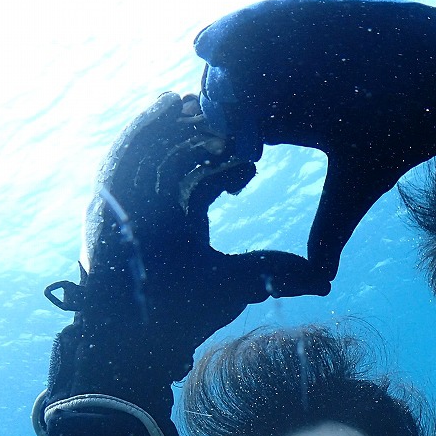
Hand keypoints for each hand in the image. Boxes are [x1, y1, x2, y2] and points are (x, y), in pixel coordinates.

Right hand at [44, 95, 327, 435]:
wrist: (136, 342)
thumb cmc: (182, 315)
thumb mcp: (240, 283)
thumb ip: (277, 273)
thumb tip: (327, 279)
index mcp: (184, 218)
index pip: (208, 177)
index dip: (231, 162)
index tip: (257, 154)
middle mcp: (156, 204)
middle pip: (177, 151)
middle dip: (200, 127)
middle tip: (228, 101)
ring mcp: (130, 201)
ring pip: (151, 145)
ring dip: (172, 118)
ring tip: (196, 94)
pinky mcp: (108, 198)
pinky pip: (125, 151)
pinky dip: (143, 127)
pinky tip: (166, 105)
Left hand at [194, 0, 435, 277]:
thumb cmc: (405, 130)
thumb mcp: (359, 184)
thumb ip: (331, 227)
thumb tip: (319, 279)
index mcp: (287, 118)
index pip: (235, 128)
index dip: (219, 146)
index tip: (224, 169)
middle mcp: (286, 79)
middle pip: (230, 85)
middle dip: (216, 100)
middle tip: (214, 118)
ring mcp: (301, 43)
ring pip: (243, 43)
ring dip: (221, 50)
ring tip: (207, 60)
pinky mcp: (320, 12)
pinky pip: (275, 10)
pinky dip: (247, 20)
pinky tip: (231, 40)